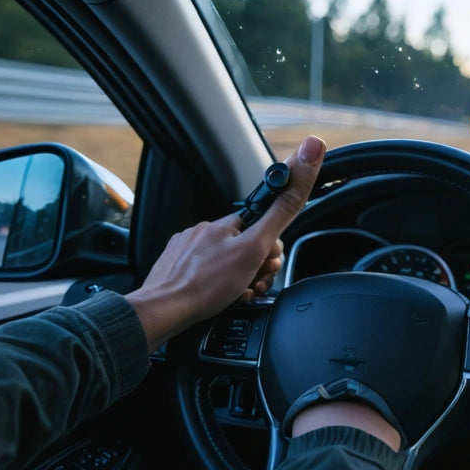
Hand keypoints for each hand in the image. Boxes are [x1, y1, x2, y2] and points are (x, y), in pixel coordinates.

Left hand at [126, 136, 325, 351]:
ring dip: (240, 281)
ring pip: (227, 265)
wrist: (164, 311)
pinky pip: (208, 277)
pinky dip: (219, 289)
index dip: (271, 247)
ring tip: (236, 294)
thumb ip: (281, 212)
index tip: (268, 260)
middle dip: (257, 268)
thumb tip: (305, 158)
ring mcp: (187, 252)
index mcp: (224, 225)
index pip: (261, 226)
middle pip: (245, 248)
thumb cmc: (206, 284)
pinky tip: (221, 298)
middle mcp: (204, 233)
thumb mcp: (254, 248)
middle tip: (253, 283)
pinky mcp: (177, 271)